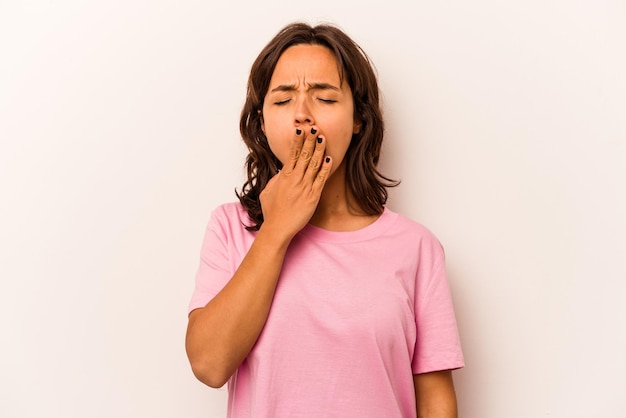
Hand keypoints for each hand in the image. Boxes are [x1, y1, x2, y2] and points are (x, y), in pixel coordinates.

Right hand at [259, 126, 331, 240]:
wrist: (278, 227)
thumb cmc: (272, 211)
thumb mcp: (268, 191)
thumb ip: (276, 179)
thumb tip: (282, 171)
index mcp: (284, 176)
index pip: (292, 154)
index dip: (297, 141)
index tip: (301, 130)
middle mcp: (295, 179)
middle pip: (304, 155)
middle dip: (310, 140)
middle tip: (315, 128)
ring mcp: (305, 187)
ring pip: (314, 164)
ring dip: (319, 150)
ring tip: (323, 137)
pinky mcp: (313, 196)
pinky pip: (321, 179)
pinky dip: (325, 168)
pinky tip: (329, 158)